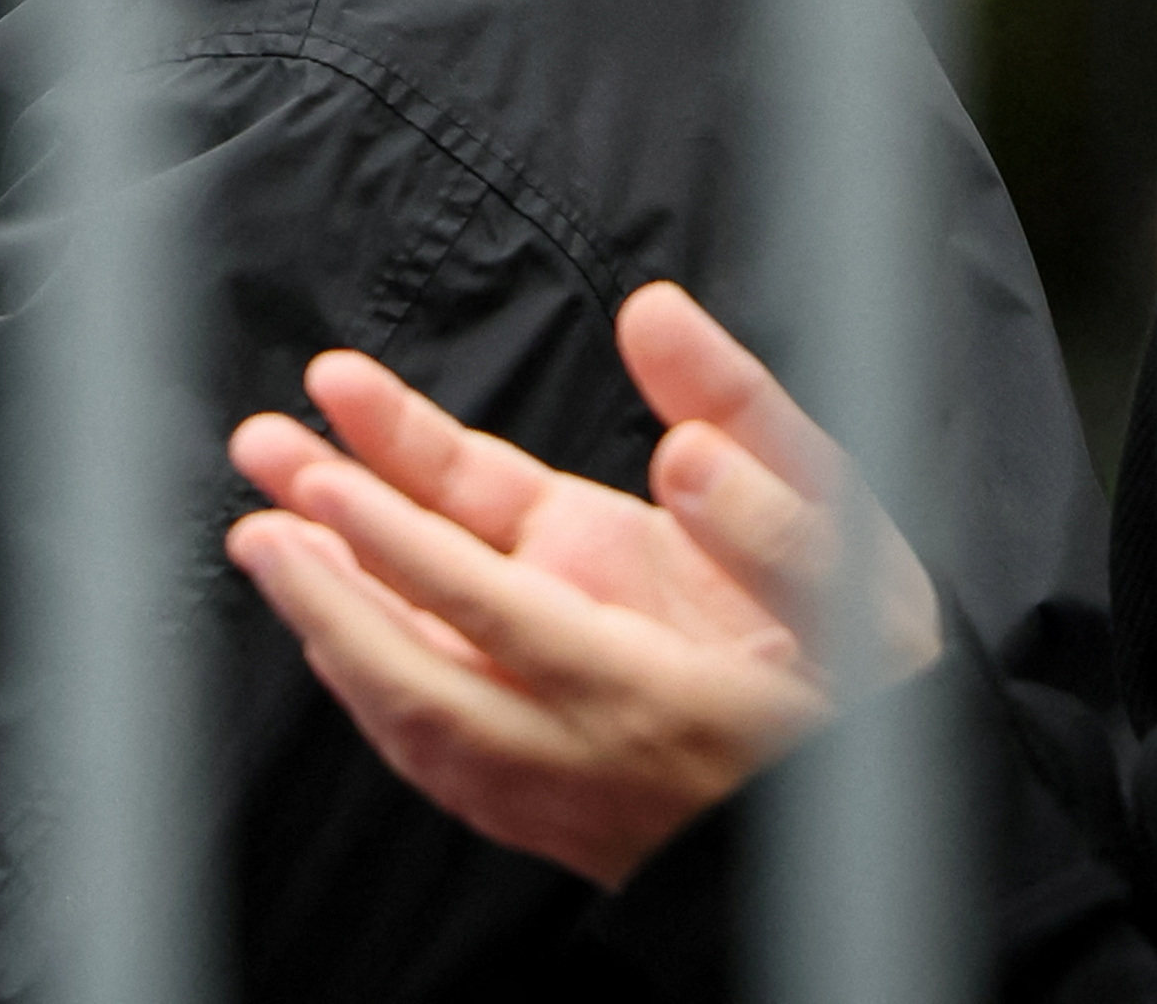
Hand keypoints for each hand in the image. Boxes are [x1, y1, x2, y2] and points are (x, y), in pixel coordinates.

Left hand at [222, 283, 937, 889]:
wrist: (902, 829)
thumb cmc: (882, 685)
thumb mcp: (858, 556)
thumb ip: (764, 445)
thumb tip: (655, 326)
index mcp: (653, 686)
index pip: (488, 603)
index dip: (395, 540)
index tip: (321, 476)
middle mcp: (587, 749)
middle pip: (414, 678)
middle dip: (323, 582)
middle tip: (255, 491)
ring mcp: (563, 788)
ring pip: (414, 717)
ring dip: (331, 622)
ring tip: (265, 526)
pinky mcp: (556, 800)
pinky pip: (440, 745)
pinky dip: (377, 675)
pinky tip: (331, 605)